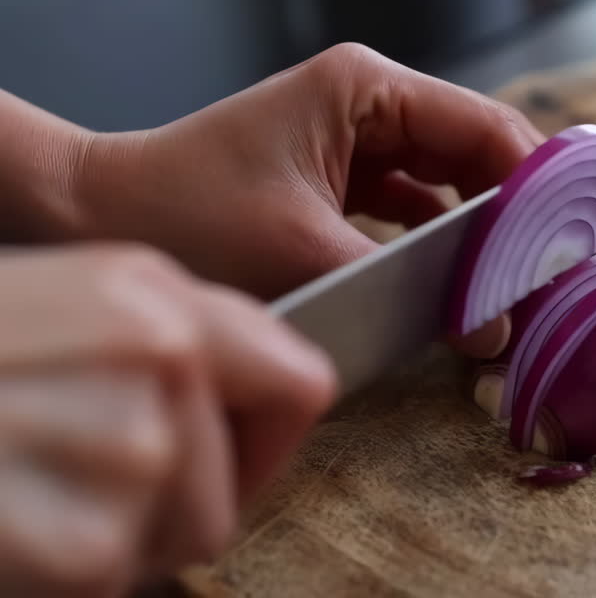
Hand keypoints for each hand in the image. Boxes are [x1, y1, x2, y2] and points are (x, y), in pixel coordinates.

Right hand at [0, 244, 334, 596]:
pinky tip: (7, 525)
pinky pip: (109, 582)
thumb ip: (158, 343)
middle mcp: (166, 356)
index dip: (263, 442)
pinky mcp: (91, 542)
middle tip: (65, 480)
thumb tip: (229, 400)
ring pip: (182, 535)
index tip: (226, 462)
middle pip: (233, 481)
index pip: (299, 383)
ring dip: (109, 539)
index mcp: (154, 294)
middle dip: (165, 503)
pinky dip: (57, 576)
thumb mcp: (52, 304)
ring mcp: (137, 447)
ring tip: (24, 493)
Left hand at [77, 44, 544, 358]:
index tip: (586, 233)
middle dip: (521, 212)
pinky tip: (468, 283)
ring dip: (486, 231)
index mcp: (367, 89)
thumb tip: (497, 326)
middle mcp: (371, 102)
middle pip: (480, 152)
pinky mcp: (343, 176)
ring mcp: (358, 138)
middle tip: (563, 271)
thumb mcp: (308, 253)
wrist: (96, 216)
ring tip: (523, 284)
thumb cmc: (185, 217)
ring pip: (454, 181)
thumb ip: (413, 285)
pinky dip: (444, 244)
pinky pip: (418, 206)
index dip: (545, 181)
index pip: (487, 129)